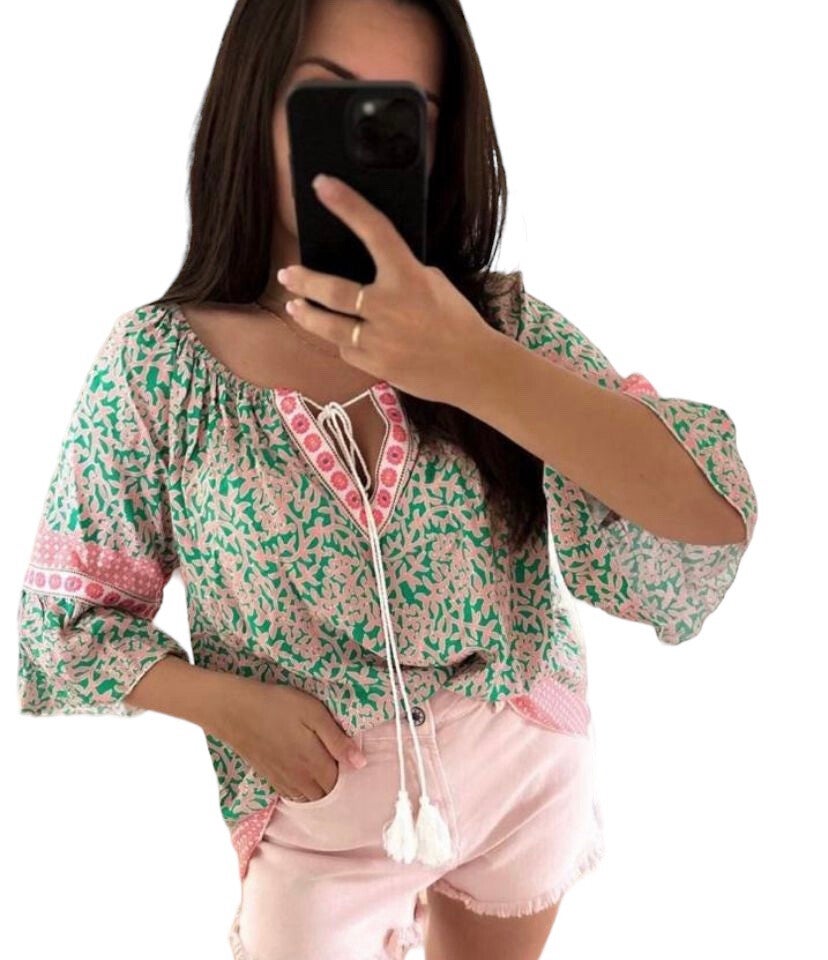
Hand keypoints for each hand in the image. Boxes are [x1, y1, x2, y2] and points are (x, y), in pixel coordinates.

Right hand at [210, 675, 367, 801]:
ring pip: (310, 798)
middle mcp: (300, 779)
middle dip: (339, 786)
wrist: (235, 710)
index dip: (352, 776)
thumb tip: (361, 764)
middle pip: (327, 794)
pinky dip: (304, 792)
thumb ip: (337, 740)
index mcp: (314, 763)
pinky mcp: (270, 778)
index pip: (342, 783)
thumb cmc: (277, 706)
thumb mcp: (314, 714)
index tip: (357, 764)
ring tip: (328, 773)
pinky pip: (293, 796)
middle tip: (344, 767)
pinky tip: (306, 778)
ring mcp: (283, 781)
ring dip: (322, 791)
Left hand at [276, 173, 499, 404]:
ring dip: (306, 314)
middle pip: (332, 290)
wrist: (472, 367)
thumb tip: (366, 267)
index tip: (322, 184)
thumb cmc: (455, 321)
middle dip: (304, 280)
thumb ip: (399, 273)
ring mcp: (380, 340)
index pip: (374, 230)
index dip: (347, 204)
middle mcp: (390, 307)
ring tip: (294, 305)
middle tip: (287, 273)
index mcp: (409, 277)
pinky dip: (345, 342)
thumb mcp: (432, 283)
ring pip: (327, 325)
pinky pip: (347, 349)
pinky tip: (346, 338)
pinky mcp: (375, 366)